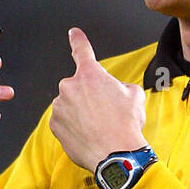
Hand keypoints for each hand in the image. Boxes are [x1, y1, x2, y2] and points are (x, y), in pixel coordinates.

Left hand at [49, 28, 146, 172]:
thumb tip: (116, 90)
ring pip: (69, 105)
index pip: (82, 50)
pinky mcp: (54, 125)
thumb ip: (121, 86)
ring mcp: (59, 106)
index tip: (73, 33)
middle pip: (78, 87)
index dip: (78, 40)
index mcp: (90, 74)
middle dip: (89, 97)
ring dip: (80, 113)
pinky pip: (63, 122)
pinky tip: (87, 136)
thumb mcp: (134, 96)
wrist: (117, 155)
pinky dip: (73, 127)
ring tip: (98, 128)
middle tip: (105, 113)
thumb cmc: (126, 126)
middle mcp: (70, 86)